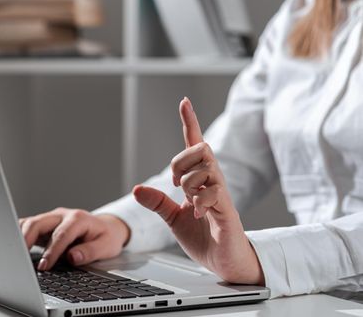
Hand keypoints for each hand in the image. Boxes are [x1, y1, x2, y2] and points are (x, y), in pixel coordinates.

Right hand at [20, 208, 129, 270]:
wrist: (107, 228)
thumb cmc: (106, 237)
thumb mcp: (106, 246)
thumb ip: (90, 251)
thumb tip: (73, 257)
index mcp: (78, 219)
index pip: (60, 234)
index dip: (51, 251)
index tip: (44, 266)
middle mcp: (62, 216)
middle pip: (38, 223)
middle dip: (27, 240)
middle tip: (21, 260)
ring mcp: (51, 219)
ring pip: (29, 223)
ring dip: (19, 237)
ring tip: (13, 255)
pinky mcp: (44, 225)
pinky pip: (27, 227)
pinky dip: (18, 236)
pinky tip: (13, 248)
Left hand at [133, 97, 263, 284]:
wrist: (224, 262)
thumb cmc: (204, 237)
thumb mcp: (173, 218)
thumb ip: (158, 202)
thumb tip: (137, 188)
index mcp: (200, 182)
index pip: (195, 146)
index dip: (190, 123)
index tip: (184, 102)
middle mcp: (213, 183)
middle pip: (202, 149)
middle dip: (181, 161)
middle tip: (176, 182)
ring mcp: (221, 196)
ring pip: (207, 167)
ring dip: (190, 182)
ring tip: (189, 201)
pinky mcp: (227, 212)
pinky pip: (215, 193)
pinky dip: (200, 202)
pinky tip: (197, 213)